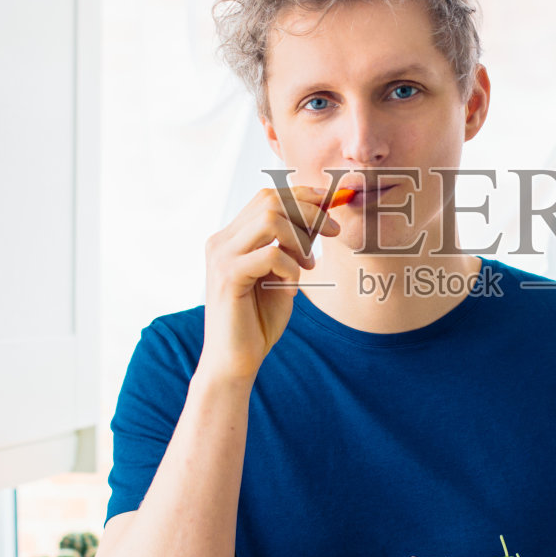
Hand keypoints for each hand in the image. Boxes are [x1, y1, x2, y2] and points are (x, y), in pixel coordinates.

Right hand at [199, 185, 338, 380]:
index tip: (331, 202)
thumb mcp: (281, 275)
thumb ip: (291, 247)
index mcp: (231, 238)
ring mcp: (221, 257)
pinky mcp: (228, 276)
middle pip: (270, 200)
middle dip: (309, 210)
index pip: (267, 197)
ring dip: (301, 239)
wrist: (235, 362)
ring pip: (271, 219)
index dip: (302, 194)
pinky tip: (291, 289)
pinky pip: (271, 254)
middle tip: (334, 231)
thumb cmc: (257, 321)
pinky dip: (291, 268)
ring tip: (309, 267)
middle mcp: (221, 241)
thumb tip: (318, 216)